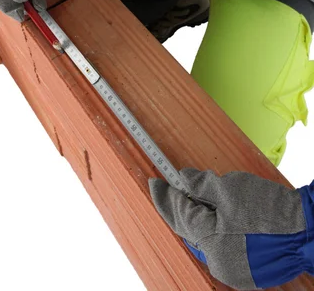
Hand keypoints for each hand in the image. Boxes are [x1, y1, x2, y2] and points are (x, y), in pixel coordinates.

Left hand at [149, 168, 313, 289]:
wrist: (307, 231)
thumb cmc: (271, 210)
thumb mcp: (230, 188)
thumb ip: (201, 184)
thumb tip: (183, 180)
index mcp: (210, 242)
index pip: (179, 214)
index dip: (165, 196)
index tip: (155, 183)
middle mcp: (217, 263)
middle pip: (188, 230)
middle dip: (177, 209)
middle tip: (166, 190)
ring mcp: (232, 271)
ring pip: (204, 240)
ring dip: (196, 221)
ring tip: (190, 200)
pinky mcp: (246, 273)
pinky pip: (220, 249)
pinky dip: (213, 233)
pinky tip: (212, 218)